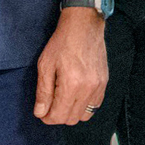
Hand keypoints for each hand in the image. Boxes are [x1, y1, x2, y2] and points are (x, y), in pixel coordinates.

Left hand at [34, 11, 108, 125]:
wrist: (84, 26)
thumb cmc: (62, 43)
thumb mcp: (45, 66)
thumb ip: (43, 92)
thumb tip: (40, 113)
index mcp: (72, 84)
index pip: (58, 116)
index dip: (46, 117)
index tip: (41, 110)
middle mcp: (88, 88)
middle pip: (71, 119)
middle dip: (58, 115)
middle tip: (50, 104)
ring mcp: (99, 86)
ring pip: (84, 115)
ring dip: (72, 112)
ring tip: (63, 100)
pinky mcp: (105, 82)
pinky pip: (95, 105)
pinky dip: (84, 105)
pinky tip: (76, 95)